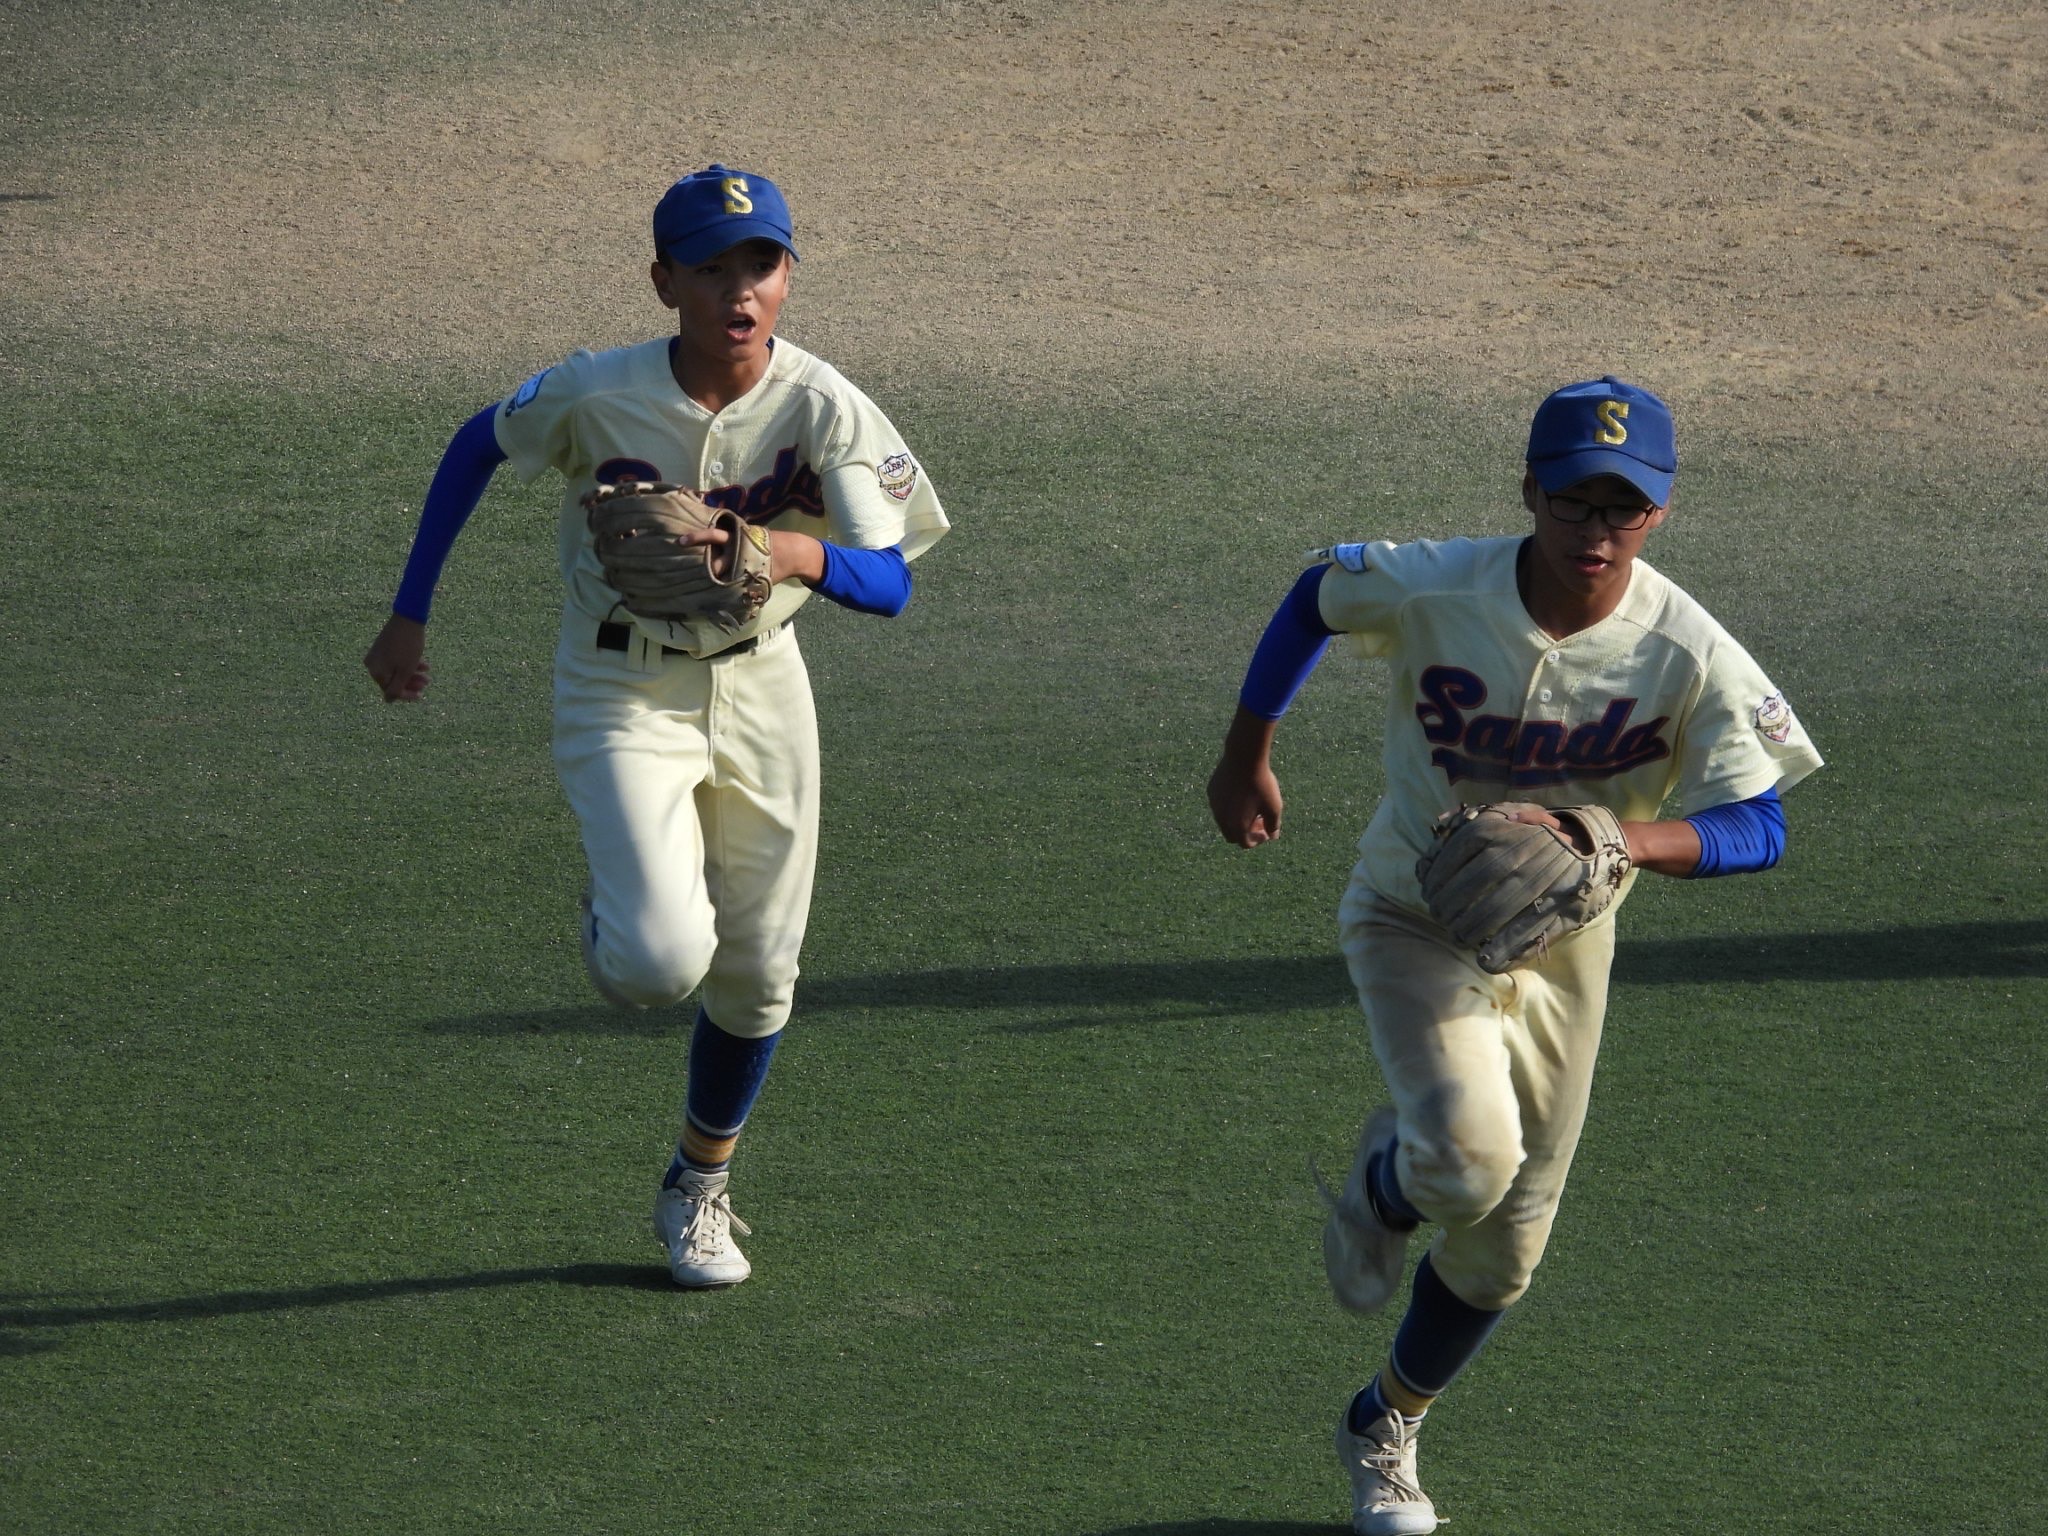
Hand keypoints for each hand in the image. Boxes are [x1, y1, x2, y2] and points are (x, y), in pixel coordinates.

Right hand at [364, 613, 429, 701]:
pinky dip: (408, 663)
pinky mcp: (382, 646)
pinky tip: (424, 663)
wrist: (408, 619)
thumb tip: (388, 701)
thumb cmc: (408, 647)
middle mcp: (372, 664)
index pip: (391, 691)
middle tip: (427, 682)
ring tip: (427, 673)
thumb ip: (396, 688)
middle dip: (411, 683)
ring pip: (396, 670)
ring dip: (412, 673)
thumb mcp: (405, 671)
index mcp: (376, 672)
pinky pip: (395, 660)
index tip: (421, 695)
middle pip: (393, 680)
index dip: (407, 695)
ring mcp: (376, 655)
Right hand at [1208, 706, 1285, 847]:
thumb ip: (1273, 825)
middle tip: (1259, 820)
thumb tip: (1272, 835)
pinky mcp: (1211, 791)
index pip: (1245, 843)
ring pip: (1224, 820)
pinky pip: (1220, 805)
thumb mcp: (1274, 807)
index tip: (1267, 830)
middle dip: (1245, 832)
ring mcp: (1214, 805)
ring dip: (1237, 819)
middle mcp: (1222, 819)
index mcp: (1237, 826)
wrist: (1244, 758)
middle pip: (1232, 835)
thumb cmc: (1262, 784)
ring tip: (1251, 806)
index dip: (1258, 840)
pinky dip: (1230, 806)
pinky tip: (1242, 792)